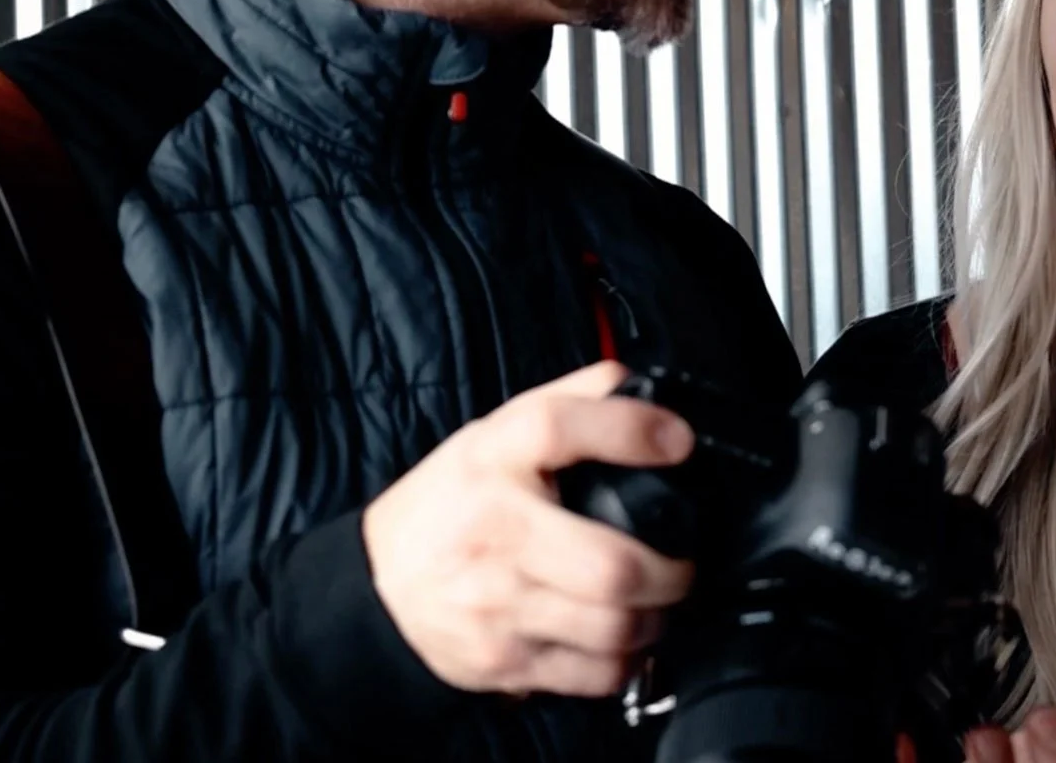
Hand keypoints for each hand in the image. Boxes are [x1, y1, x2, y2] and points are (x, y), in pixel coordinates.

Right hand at [362, 360, 695, 695]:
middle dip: (672, 572)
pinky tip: (621, 640)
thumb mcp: (492, 437)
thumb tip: (633, 380)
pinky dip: (625, 661)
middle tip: (680, 565)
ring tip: (653, 603)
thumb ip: (566, 402)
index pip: (559, 427)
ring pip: (613, 628)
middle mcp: (495, 531)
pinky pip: (592, 674)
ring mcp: (497, 604)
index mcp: (492, 460)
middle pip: (612, 566)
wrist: (375, 588)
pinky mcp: (503, 660)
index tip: (678, 442)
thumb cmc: (448, 507)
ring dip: (654, 619)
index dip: (631, 430)